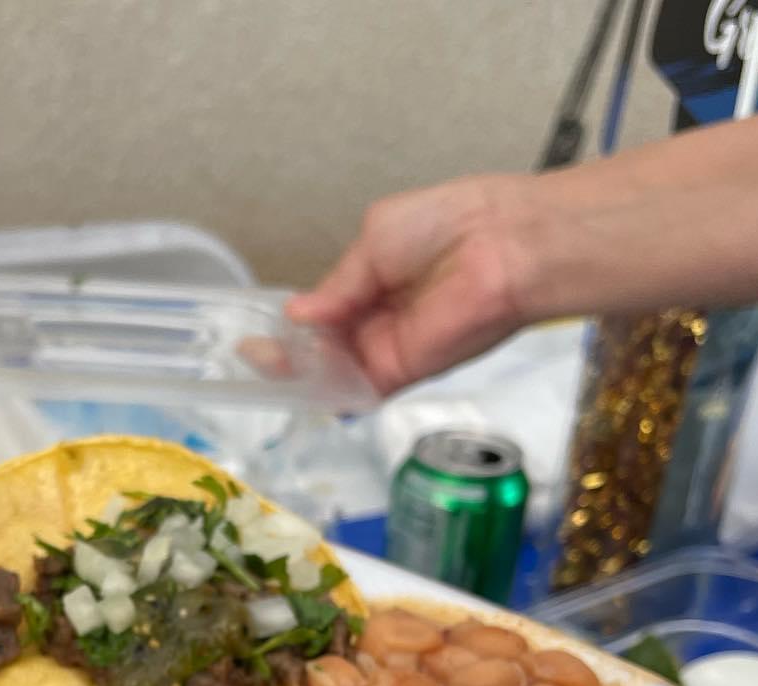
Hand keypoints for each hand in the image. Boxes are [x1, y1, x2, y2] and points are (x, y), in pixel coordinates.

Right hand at [286, 174, 546, 396]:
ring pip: (333, 373)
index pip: (325, 316)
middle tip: (254, 352)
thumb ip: (337, 284)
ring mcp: (389, 350)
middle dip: (286, 354)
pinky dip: (324, 391)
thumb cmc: (450, 223)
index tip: (260, 330)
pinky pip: (355, 390)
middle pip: (323, 351)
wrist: (502, 244)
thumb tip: (299, 313)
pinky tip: (295, 380)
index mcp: (376, 284)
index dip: (293, 325)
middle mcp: (381, 322)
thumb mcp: (375, 239)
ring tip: (264, 362)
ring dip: (297, 372)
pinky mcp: (400, 372)